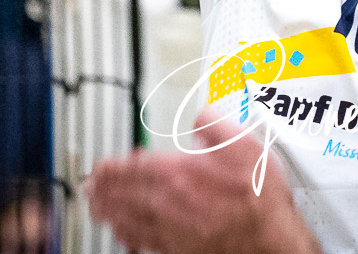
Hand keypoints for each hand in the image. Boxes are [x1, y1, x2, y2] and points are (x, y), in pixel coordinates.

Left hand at [86, 115, 322, 253]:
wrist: (268, 240)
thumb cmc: (258, 198)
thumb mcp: (243, 144)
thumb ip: (215, 123)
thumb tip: (201, 116)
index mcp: (178, 173)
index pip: (130, 167)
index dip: (110, 166)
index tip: (99, 165)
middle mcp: (166, 202)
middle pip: (121, 194)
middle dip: (101, 188)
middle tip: (89, 185)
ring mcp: (168, 228)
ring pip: (125, 218)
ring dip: (106, 210)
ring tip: (96, 206)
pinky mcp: (175, 248)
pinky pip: (140, 240)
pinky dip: (125, 234)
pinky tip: (122, 232)